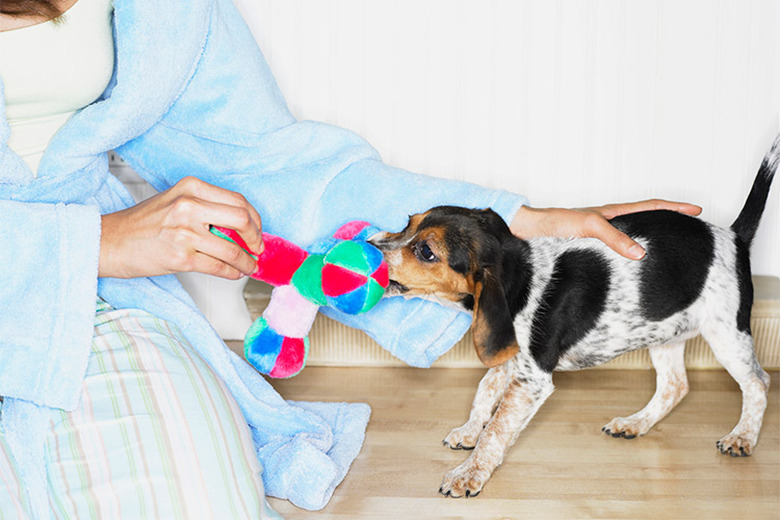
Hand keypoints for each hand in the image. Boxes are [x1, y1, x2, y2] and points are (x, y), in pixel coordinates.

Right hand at [99, 176, 263, 278]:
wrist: (108, 241)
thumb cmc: (142, 224)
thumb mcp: (175, 201)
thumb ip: (206, 207)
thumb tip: (241, 226)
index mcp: (191, 188)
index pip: (238, 200)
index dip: (255, 219)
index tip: (257, 231)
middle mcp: (189, 206)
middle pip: (242, 219)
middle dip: (256, 238)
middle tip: (257, 248)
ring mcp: (184, 232)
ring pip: (233, 249)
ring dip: (247, 261)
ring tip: (249, 266)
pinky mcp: (180, 257)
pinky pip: (219, 266)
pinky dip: (233, 272)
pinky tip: (234, 273)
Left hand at [509, 199, 701, 259]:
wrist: (526, 233)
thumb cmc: (553, 224)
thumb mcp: (588, 227)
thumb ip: (614, 238)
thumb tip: (641, 253)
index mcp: (612, 213)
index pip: (650, 207)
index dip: (674, 208)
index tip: (696, 211)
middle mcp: (607, 225)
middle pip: (644, 223)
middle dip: (667, 227)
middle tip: (689, 236)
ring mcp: (598, 239)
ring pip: (630, 241)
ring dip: (648, 246)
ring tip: (666, 257)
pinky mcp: (588, 253)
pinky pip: (615, 257)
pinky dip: (628, 262)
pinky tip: (631, 275)